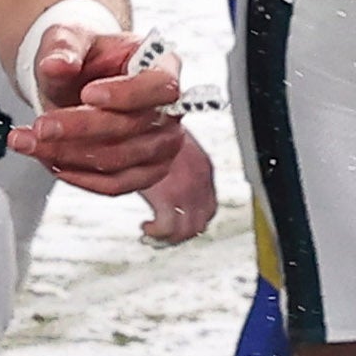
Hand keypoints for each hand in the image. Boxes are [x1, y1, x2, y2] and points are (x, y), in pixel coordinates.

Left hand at [7, 28, 187, 196]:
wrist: (79, 80)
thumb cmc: (83, 55)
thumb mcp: (69, 38)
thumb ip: (63, 47)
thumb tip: (55, 64)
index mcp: (163, 67)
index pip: (159, 87)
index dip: (125, 94)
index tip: (87, 94)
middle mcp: (169, 110)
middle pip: (132, 128)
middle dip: (79, 129)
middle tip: (39, 126)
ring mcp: (162, 145)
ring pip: (119, 161)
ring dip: (68, 155)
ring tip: (27, 142)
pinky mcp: (146, 172)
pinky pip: (115, 185)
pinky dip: (78, 176)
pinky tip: (48, 160)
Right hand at [138, 126, 218, 243]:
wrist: (145, 120)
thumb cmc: (152, 124)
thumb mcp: (170, 139)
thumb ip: (173, 156)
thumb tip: (165, 160)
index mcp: (204, 167)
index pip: (209, 206)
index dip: (195, 218)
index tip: (178, 219)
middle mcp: (200, 182)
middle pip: (201, 222)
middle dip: (182, 232)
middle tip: (164, 232)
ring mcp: (185, 192)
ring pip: (187, 230)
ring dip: (169, 236)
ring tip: (152, 231)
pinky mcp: (166, 198)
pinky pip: (167, 228)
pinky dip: (157, 232)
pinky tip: (146, 226)